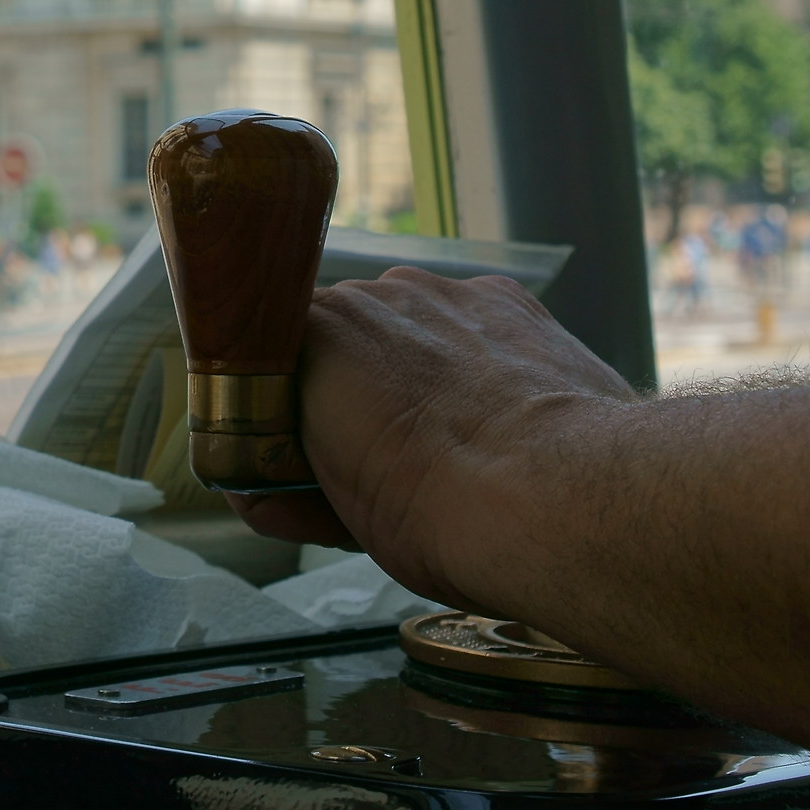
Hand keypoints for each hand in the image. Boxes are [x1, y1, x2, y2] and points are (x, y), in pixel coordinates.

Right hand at [228, 268, 633, 609]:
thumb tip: (256, 497)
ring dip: (411, 364)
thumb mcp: (339, 518)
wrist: (553, 498)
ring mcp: (442, 291)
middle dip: (348, 383)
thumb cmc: (435, 512)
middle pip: (340, 334)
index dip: (283, 404)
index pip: (271, 355)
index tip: (297, 447)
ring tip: (443, 432)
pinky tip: (489, 405)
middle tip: (371, 450)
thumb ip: (287, 493)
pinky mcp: (506, 297)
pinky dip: (469, 353)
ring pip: (407, 321)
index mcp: (308, 336)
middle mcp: (369, 295)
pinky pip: (466, 317)